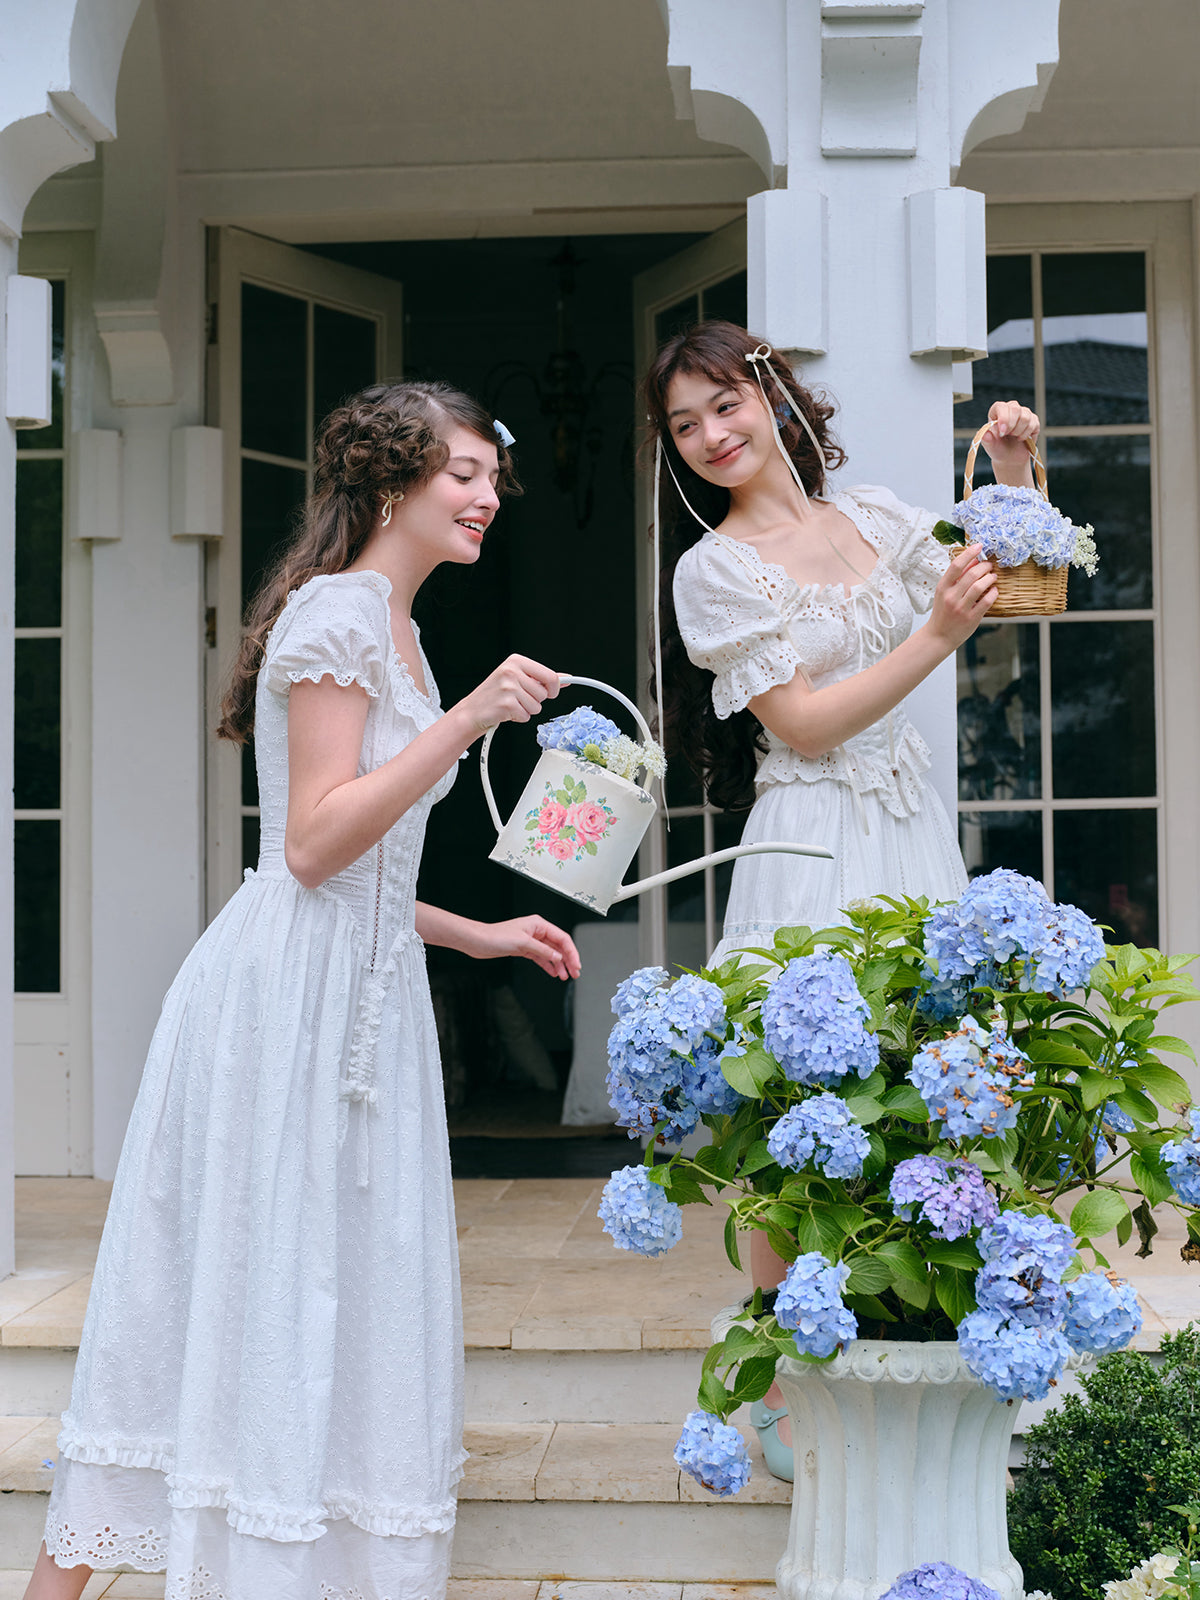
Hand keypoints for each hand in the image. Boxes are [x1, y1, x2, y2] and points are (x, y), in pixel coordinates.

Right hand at [453, 655, 561, 737]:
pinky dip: (518, 717)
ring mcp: (508, 688)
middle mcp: (511, 671)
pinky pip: (526, 716)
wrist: (472, 711)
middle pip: (543, 694)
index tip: (549, 693)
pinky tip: (506, 711)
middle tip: (518, 698)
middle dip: (534, 701)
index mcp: (516, 661)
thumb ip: (541, 678)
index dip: (553, 689)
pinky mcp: (506, 704)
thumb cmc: (495, 695)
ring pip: (536, 706)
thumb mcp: (517, 678)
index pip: (550, 676)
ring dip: (526, 710)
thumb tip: (565, 678)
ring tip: (511, 704)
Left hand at [464, 915, 581, 979]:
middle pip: (559, 946)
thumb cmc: (496, 936)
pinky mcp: (524, 949)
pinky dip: (548, 965)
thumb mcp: (523, 943)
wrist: (478, 941)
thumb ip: (543, 950)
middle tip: (574, 972)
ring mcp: (531, 941)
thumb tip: (558, 957)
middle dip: (568, 960)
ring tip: (564, 976)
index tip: (576, 964)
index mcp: (539, 924)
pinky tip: (553, 972)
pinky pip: (541, 958)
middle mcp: (536, 931)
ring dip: (559, 965)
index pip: (562, 938)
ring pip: (551, 953)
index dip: (572, 952)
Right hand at [928, 543, 996, 651]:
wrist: (938, 636)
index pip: (956, 565)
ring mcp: (961, 608)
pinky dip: (993, 593)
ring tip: (993, 577)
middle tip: (989, 565)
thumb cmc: (943, 613)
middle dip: (984, 566)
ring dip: (990, 578)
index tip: (979, 546)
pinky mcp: (971, 618)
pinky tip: (994, 591)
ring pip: (980, 586)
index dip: (969, 553)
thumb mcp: (944, 592)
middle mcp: (951, 596)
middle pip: (972, 574)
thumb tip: (973, 560)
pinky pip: (986, 601)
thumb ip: (957, 577)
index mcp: (942, 587)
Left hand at [979, 400, 1040, 486]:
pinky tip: (1021, 438)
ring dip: (1018, 432)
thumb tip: (985, 435)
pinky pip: (1033, 424)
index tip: (1002, 432)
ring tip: (1013, 437)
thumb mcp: (990, 446)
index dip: (1003, 418)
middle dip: (1011, 426)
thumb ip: (986, 440)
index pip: (1001, 406)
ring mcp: (1024, 413)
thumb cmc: (998, 448)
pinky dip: (1026, 435)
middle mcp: (1011, 408)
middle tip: (1007, 435)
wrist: (1011, 457)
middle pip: (1015, 409)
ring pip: (1025, 417)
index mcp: (997, 412)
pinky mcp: (1034, 420)